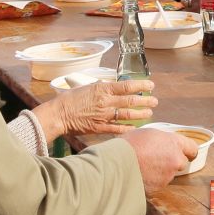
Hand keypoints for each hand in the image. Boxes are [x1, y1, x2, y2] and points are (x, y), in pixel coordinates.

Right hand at [32, 79, 156, 138]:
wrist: (59, 114)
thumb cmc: (70, 99)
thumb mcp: (87, 87)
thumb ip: (102, 88)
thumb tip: (112, 88)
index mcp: (103, 89)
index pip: (127, 86)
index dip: (141, 85)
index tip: (150, 85)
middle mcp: (106, 102)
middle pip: (131, 101)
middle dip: (145, 101)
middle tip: (155, 101)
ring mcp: (104, 115)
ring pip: (127, 115)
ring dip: (140, 115)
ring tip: (149, 114)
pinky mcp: (100, 127)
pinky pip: (117, 129)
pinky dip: (127, 129)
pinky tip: (135, 129)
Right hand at [126, 128, 199, 191]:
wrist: (118, 163)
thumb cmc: (130, 144)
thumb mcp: (148, 133)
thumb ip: (161, 140)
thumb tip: (162, 143)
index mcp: (174, 143)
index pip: (192, 148)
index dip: (189, 151)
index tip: (187, 153)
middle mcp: (175, 159)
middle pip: (181, 162)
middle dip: (172, 162)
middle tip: (158, 160)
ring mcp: (168, 175)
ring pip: (169, 174)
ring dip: (161, 172)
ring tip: (145, 167)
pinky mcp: (159, 187)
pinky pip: (158, 184)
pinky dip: (152, 181)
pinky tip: (141, 175)